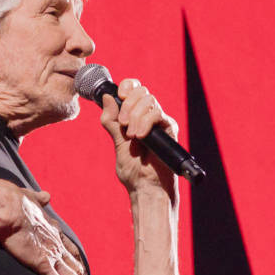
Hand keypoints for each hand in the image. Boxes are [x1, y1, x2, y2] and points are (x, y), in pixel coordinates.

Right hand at [0, 183, 92, 274]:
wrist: (5, 206)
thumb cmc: (12, 201)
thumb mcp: (30, 198)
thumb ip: (39, 199)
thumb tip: (46, 195)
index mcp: (54, 231)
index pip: (72, 253)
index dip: (79, 267)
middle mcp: (57, 245)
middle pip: (77, 270)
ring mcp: (51, 254)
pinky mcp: (41, 262)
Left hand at [99, 77, 181, 196]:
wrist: (146, 188)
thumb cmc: (133, 171)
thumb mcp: (117, 142)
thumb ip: (112, 121)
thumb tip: (106, 97)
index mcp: (137, 117)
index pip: (135, 89)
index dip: (127, 86)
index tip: (119, 96)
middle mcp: (150, 116)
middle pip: (142, 91)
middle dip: (128, 105)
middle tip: (123, 125)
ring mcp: (161, 122)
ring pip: (149, 100)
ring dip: (135, 116)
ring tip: (132, 136)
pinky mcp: (169, 129)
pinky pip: (157, 114)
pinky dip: (145, 123)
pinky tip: (140, 137)